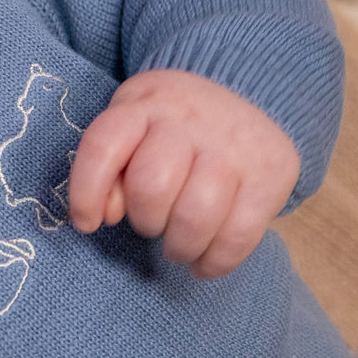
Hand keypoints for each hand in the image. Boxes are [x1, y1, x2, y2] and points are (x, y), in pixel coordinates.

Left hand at [68, 70, 299, 278]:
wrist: (249, 94)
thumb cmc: (171, 127)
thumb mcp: (132, 130)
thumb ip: (110, 169)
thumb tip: (106, 214)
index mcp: (144, 104)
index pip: (102, 147)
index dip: (86, 192)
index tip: (87, 223)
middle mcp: (189, 119)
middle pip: (152, 187)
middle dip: (145, 221)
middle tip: (153, 224)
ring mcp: (234, 147)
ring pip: (196, 216)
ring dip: (180, 247)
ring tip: (178, 247)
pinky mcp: (271, 176)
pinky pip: (238, 236)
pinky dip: (215, 262)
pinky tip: (203, 263)